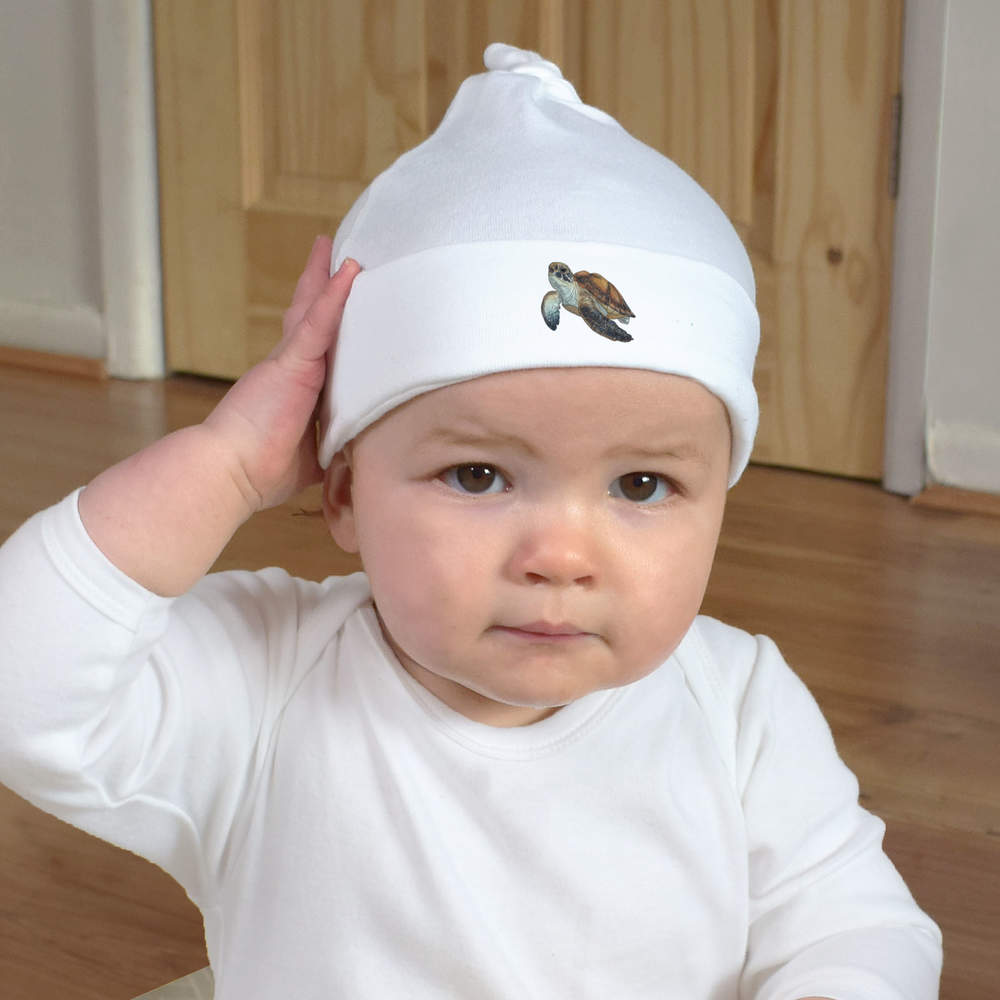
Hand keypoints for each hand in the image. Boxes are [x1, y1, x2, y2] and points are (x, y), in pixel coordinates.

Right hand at [78, 237, 357, 595]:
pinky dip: (335, 296)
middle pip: (312, 318)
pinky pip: (320, 322)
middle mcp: (291, 368)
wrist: (230, 471)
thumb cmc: (261, 470)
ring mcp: (291, 363)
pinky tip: (350, 272)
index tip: (339, 305)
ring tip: (346, 252)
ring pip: (317, 312)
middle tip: (340, 259)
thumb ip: (327, 448)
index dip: (326, 323)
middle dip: (324, 289)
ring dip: (331, 280)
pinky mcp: (292, 363)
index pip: (315, 347)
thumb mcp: (308, 459)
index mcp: (294, 388)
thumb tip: (348, 459)